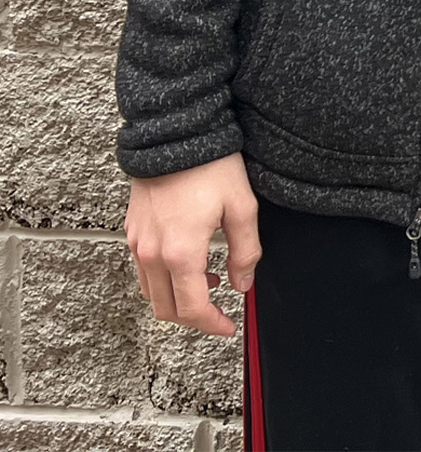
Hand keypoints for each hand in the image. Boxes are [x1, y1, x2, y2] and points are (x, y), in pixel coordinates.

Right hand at [126, 153, 257, 336]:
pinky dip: (163, 279)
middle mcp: (152, 254)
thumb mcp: (241, 208)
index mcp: (180, 253)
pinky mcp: (132, 232)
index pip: (193, 308)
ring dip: (177, 298)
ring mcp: (138, 243)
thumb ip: (245, 252)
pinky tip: (187, 263)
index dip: (212, 324)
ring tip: (207, 281)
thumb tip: (243, 283)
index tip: (227, 327)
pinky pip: (143, 270)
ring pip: (151, 292)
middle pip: (166, 308)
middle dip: (194, 317)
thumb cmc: (209, 166)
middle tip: (219, 312)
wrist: (174, 135)